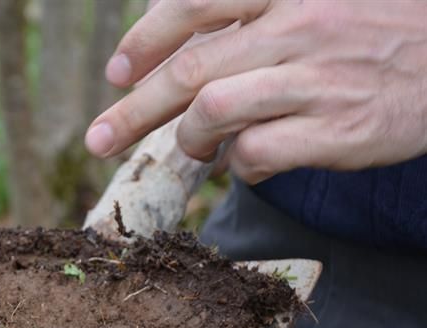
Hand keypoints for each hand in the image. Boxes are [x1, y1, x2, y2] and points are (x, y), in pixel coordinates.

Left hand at [84, 0, 426, 182]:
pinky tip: (246, 162)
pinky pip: (256, 155)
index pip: (194, 4)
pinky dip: (236, 166)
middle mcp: (300, 25)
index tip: (116, 73)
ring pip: (213, 113)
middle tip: (100, 138)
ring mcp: (319, 78)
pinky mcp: (339, 130)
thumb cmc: (373, 25)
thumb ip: (251, 12)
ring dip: (188, 139)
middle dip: (133, 111)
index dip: (144, 41)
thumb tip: (176, 39)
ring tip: (194, 146)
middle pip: (190, 72)